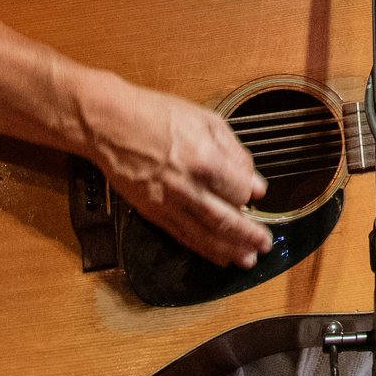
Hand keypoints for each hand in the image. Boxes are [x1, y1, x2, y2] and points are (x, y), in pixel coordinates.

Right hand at [78, 74, 271, 267]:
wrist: (110, 124)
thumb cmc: (156, 115)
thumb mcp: (206, 120)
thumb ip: (234, 152)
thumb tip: (254, 181)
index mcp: (204, 160)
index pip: (239, 190)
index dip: (251, 195)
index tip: (257, 196)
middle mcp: (188, 186)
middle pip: (225, 220)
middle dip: (249, 236)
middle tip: (265, 245)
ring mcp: (168, 202)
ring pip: (205, 235)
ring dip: (230, 250)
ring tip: (247, 260)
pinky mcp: (152, 212)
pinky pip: (182, 236)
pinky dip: (202, 249)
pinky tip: (218, 256)